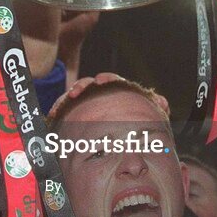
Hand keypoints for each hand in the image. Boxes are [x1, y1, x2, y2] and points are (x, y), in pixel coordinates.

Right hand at [48, 72, 170, 117]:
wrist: (120, 138)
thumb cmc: (133, 120)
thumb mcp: (147, 113)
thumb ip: (155, 106)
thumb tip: (163, 103)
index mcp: (115, 89)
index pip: (111, 80)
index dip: (107, 79)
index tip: (102, 81)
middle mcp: (98, 93)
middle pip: (88, 84)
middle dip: (82, 86)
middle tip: (78, 92)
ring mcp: (85, 101)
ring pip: (74, 94)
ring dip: (67, 97)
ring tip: (63, 104)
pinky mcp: (73, 111)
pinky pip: (63, 108)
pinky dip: (57, 109)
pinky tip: (53, 115)